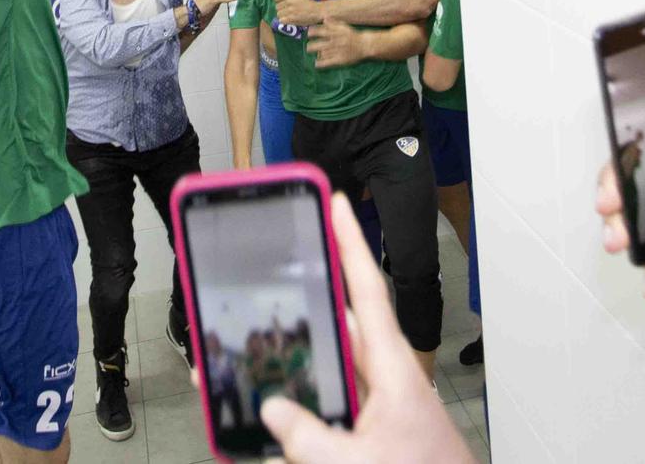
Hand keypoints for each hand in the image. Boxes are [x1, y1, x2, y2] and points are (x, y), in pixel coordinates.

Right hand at [258, 194, 465, 461]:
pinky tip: (276, 425)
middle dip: (302, 307)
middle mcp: (384, 377)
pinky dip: (303, 411)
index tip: (336, 203)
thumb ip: (309, 439)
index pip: (368, 290)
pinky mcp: (372, 428)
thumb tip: (272, 411)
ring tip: (254, 360)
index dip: (351, 243)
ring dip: (296, 368)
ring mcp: (378, 403)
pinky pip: (330, 406)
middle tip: (267, 281)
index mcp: (391, 368)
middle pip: (335, 328)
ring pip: (328, 371)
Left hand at [272, 0, 321, 29]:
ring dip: (282, 15)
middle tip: (287, 10)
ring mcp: (290, 10)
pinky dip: (284, 20)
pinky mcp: (291, 18)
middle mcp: (289, 2)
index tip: (283, 2)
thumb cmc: (307, 2)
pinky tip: (289, 19)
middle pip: (277, 6)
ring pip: (278, 14)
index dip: (278, 0)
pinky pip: (281, 20)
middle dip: (281, 8)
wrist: (316, 11)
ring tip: (288, 15)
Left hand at [306, 12, 366, 69]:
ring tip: (312, 52)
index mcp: (336, 33)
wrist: (365, 45)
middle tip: (309, 47)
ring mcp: (337, 51)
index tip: (309, 33)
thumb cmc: (353, 36)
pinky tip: (316, 63)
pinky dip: (320, 63)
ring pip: (322, 53)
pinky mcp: (340, 60)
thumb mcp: (344, 27)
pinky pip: (327, 63)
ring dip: (316, 53)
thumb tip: (324, 18)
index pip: (321, 31)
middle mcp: (335, 42)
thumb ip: (333, 23)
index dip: (312, 32)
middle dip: (311, 46)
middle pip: (319, 44)